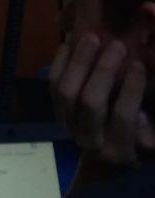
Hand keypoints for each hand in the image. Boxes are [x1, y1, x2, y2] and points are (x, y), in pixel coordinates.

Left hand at [50, 34, 154, 165]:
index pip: (122, 117)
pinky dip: (60, 62)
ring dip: (79, 61)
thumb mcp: (149, 142)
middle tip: (117, 44)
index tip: (137, 64)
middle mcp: (89, 139)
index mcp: (118, 150)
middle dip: (104, 70)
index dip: (130, 90)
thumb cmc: (136, 145)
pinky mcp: (55, 112)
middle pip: (91, 101)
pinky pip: (52, 85)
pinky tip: (70, 43)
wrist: (102, 160)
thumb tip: (142, 114)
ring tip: (92, 37)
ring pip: (66, 91)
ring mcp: (67, 125)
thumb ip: (149, 131)